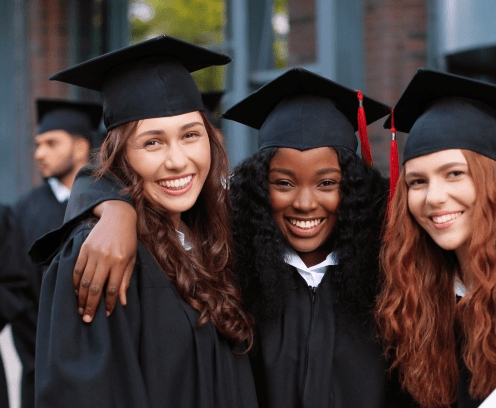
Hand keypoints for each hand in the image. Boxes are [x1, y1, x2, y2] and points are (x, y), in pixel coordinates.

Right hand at [73, 200, 137, 321]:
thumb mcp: (131, 259)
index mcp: (120, 262)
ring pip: (85, 281)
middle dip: (91, 306)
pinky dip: (76, 283)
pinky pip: (77, 269)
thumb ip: (125, 280)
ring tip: (81, 309)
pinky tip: (77, 292)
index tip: (105, 314)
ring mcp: (94, 253)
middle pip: (96, 288)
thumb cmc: (128, 240)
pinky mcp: (84, 248)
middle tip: (87, 319)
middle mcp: (106, 258)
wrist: (118, 217)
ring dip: (81, 298)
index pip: (112, 289)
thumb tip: (122, 302)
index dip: (108, 304)